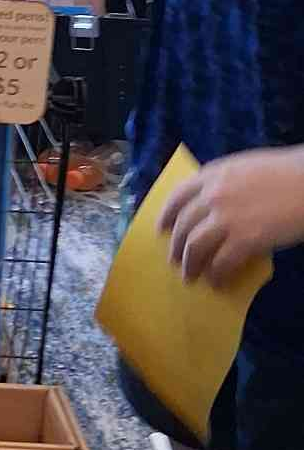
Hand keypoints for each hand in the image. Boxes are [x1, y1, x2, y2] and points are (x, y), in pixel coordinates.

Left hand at [158, 147, 303, 283]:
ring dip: (190, 265)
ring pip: (195, 247)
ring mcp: (227, 218)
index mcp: (213, 174)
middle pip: (183, 225)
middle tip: (175, 260)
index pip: (177, 196)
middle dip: (176, 246)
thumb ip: (224, 182)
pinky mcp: (245, 239)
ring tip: (191, 276)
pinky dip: (216, 275)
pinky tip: (218, 282)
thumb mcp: (246, 167)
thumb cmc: (287, 173)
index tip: (161, 229)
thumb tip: (211, 204)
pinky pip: (221, 262)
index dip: (166, 215)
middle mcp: (213, 195)